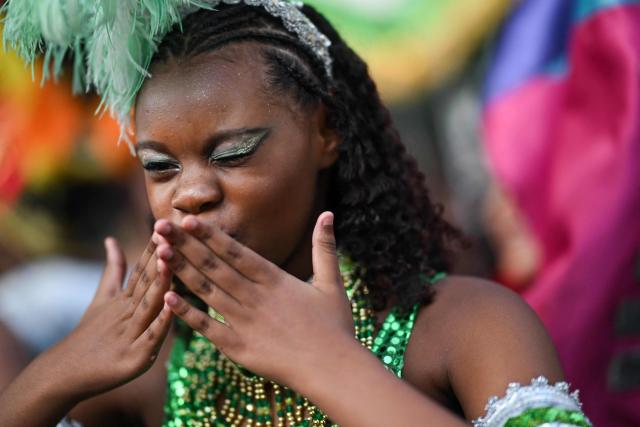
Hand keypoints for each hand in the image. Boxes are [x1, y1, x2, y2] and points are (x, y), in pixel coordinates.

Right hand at [44, 238, 172, 398]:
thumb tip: (111, 239)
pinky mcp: (135, 358)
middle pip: (146, 282)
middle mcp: (128, 313)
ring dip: (160, 283)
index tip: (165, 225)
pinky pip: (150, 338)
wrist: (64, 374)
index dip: (153, 248)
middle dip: (159, 258)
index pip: (142, 269)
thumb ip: (113, 270)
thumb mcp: (102, 299)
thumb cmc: (89, 334)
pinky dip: (161, 323)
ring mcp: (131, 334)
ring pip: (148, 304)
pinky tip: (172, 308)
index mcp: (125, 299)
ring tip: (169, 260)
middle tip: (169, 233)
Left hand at [154, 212, 354, 386]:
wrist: (332, 369)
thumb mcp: (332, 282)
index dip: (209, 235)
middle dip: (186, 244)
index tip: (187, 219)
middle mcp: (255, 297)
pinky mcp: (238, 347)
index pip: (235, 252)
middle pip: (214, 266)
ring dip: (181, 271)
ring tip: (159, 252)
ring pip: (207, 292)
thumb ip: (324, 247)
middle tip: (161, 226)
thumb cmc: (334, 326)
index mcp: (274, 280)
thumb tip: (328, 214)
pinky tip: (167, 298)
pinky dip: (187, 314)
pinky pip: (208, 328)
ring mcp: (244, 322)